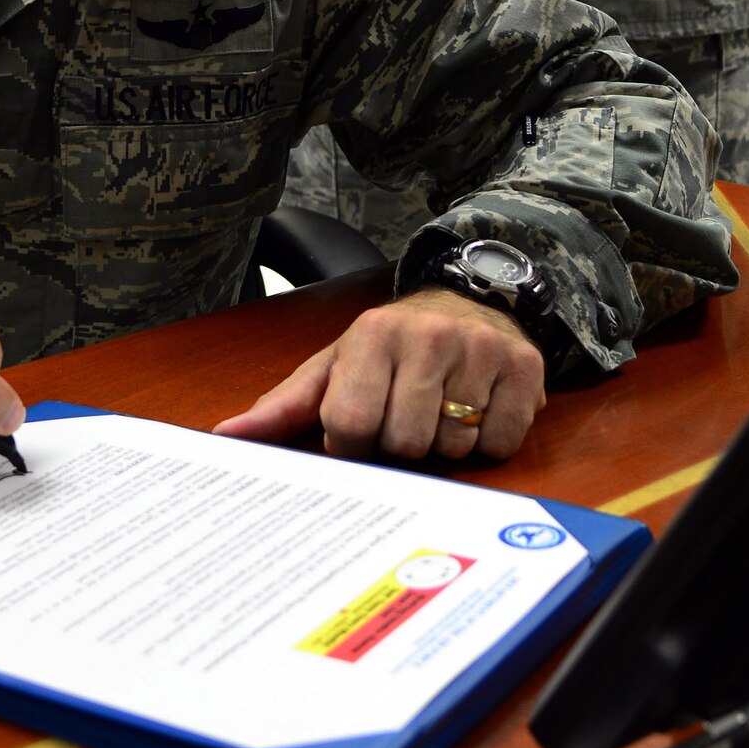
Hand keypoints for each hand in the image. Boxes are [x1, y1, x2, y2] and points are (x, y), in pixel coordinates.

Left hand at [212, 287, 546, 461]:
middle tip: (406, 414)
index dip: (353, 442)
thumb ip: (282, 406)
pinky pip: (499, 444)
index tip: (360, 428)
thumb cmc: (391, 348)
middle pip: (405, 443)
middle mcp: (428, 335)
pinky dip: (487, 441)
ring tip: (442, 408)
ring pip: (453, 448)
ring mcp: (480, 350)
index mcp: (372, 334)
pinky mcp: (525, 369)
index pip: (352, 424)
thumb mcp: (334, 366)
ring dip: (444, 444)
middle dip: (401, 443)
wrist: (472, 299)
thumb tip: (223, 436)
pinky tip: (478, 409)